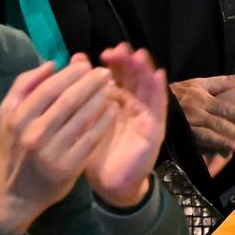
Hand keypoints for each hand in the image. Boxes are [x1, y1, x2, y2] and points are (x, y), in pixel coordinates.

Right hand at [0, 58, 119, 234]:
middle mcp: (33, 134)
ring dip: (101, 97)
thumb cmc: (16, 146)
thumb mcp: (8, 115)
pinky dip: (104, 119)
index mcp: (17, 118)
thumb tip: (51, 63)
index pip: (50, 88)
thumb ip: (24, 85)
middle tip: (105, 72)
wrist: (15, 193)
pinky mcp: (68, 166)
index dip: (71, 73)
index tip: (87, 64)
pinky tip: (113, 108)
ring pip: (83, 117)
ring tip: (111, 86)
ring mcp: (51, 152)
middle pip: (69, 100)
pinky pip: (92, 137)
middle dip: (91, 82)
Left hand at [85, 45, 166, 210]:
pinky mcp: (154, 128)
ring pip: (148, 86)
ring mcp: (145, 114)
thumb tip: (75, 60)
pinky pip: (158, 106)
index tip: (103, 53)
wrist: (108, 184)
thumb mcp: (84, 122)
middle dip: (128, 61)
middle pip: (134, 77)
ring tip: (139, 56)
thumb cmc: (95, 152)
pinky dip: (159, 89)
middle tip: (119, 50)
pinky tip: (158, 75)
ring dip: (145, 70)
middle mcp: (133, 104)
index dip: (114, 62)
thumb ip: (80, 95)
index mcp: (115, 101)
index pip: (118, 75)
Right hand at [169, 74, 234, 164]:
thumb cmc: (178, 93)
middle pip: (220, 123)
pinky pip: (195, 143)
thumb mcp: (197, 83)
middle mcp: (196, 112)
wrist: (150, 103)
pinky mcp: (180, 136)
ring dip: (223, 141)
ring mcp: (187, 125)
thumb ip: (221, 81)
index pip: (226, 108)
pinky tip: (218, 153)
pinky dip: (208, 148)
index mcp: (202, 98)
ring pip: (208, 134)